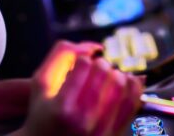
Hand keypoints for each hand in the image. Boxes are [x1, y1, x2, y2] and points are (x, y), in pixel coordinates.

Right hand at [17, 41, 143, 135]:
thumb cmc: (43, 113)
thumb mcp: (41, 84)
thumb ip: (61, 56)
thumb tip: (95, 47)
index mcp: (62, 107)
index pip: (84, 64)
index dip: (83, 59)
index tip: (81, 64)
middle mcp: (83, 121)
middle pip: (104, 72)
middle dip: (101, 64)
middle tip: (96, 68)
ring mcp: (101, 131)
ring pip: (121, 85)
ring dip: (116, 73)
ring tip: (108, 77)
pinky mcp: (114, 135)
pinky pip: (132, 104)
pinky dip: (132, 87)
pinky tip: (125, 82)